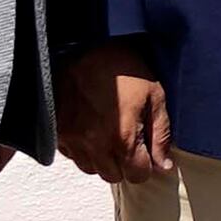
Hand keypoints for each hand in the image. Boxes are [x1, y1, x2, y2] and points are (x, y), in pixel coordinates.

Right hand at [60, 44, 175, 184]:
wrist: (84, 44)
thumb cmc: (122, 67)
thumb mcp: (154, 96)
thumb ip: (160, 135)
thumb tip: (164, 165)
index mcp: (122, 138)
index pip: (138, 175)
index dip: (147, 164)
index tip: (147, 152)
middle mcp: (94, 144)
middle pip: (113, 176)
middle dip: (124, 164)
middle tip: (129, 142)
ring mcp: (71, 139)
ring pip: (91, 168)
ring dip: (102, 158)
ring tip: (108, 133)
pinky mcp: (56, 132)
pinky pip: (71, 154)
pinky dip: (82, 148)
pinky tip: (90, 128)